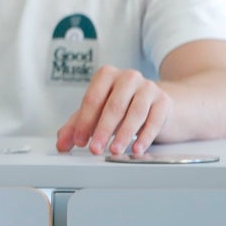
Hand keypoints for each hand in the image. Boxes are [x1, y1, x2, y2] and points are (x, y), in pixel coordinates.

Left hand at [55, 65, 172, 155]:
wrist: (157, 102)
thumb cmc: (123, 106)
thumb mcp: (98, 112)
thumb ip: (77, 125)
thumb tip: (61, 143)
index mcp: (106, 75)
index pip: (93, 98)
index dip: (84, 121)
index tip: (79, 140)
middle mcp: (128, 77)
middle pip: (113, 105)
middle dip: (102, 130)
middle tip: (94, 149)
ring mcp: (148, 87)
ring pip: (135, 112)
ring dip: (123, 134)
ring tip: (114, 150)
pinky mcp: (164, 101)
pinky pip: (154, 120)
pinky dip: (145, 137)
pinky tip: (136, 149)